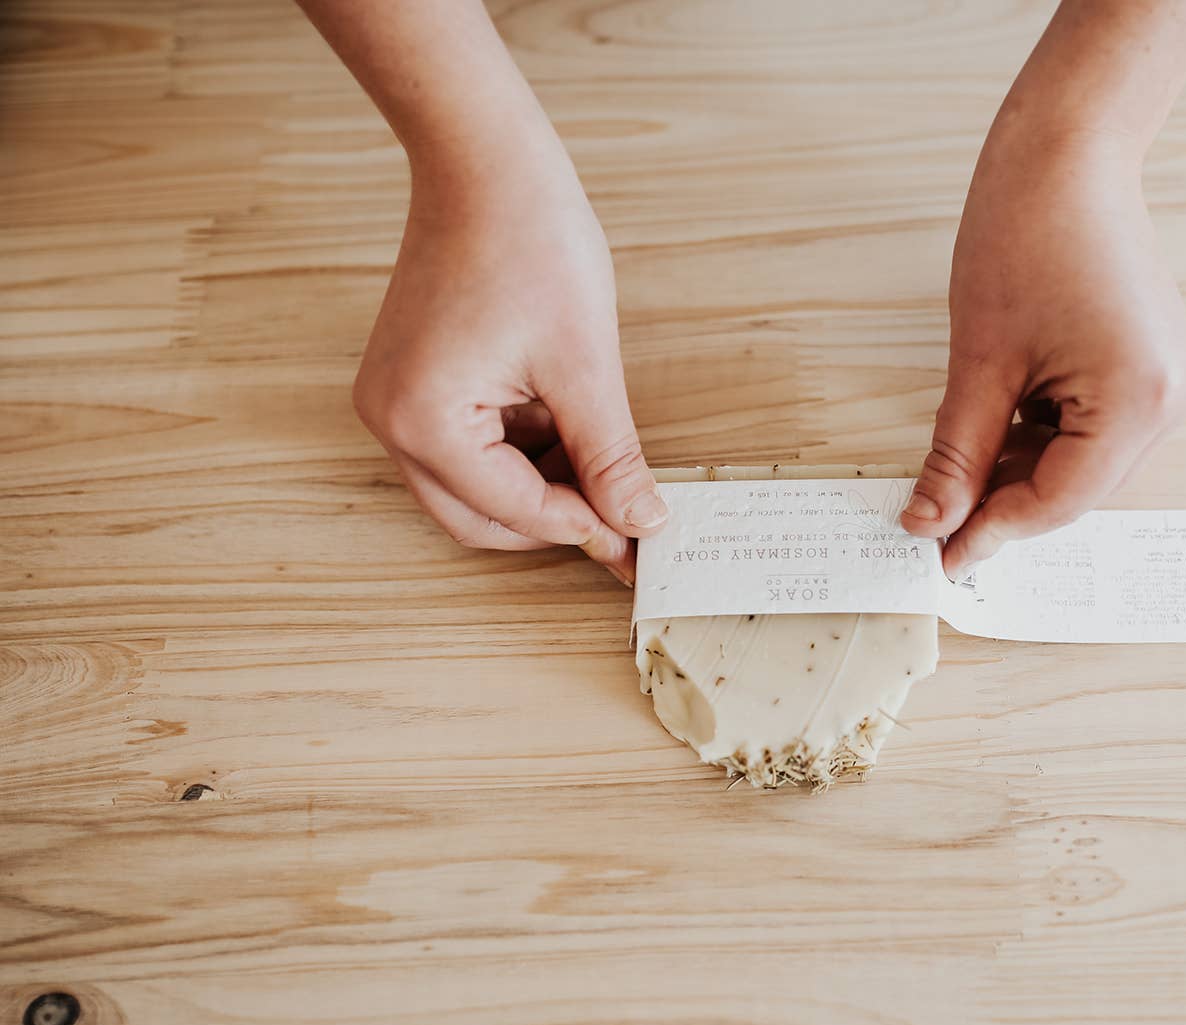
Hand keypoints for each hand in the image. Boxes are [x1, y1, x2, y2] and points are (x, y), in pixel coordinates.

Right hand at [353, 131, 664, 583]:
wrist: (485, 164)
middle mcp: (391, 421)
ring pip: (473, 490)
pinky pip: (465, 448)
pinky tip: (567, 427)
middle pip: (480, 520)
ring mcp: (393, 401)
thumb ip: (611, 458)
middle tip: (624, 518)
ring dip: (539, 488)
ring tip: (603, 462)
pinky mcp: (409, 382)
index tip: (639, 545)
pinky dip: (518, 453)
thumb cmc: (530, 242)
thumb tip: (641, 523)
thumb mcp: (585, 366)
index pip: (515, 512)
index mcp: (424, 421)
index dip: (585, 529)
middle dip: (555, 520)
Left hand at [901, 124, 1185, 577]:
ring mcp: (1175, 383)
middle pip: (1078, 488)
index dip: (994, 532)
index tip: (941, 555)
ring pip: (1086, 463)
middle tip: (938, 516)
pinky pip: (1098, 429)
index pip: (1060, 501)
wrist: (1068, 155)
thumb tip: (931, 524)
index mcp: (1139, 401)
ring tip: (964, 456)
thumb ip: (959, 456)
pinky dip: (1047, 436)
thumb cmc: (1025, 235)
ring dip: (1025, 468)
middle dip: (1007, 501)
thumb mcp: (980, 363)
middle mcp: (1174, 401)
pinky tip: (1004, 419)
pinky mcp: (1159, 368)